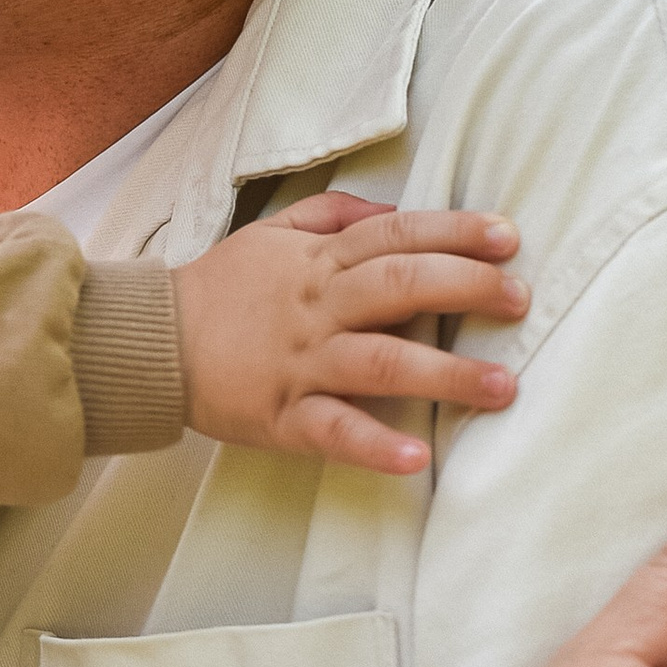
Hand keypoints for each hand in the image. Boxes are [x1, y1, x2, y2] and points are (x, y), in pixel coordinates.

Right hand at [173, 191, 526, 475]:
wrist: (148, 343)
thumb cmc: (220, 289)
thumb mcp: (271, 233)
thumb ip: (335, 216)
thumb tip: (395, 210)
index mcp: (317, 262)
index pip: (395, 236)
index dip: (454, 232)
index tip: (507, 237)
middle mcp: (316, 308)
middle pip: (398, 287)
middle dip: (466, 289)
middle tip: (518, 300)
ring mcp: (301, 364)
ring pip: (380, 362)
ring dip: (444, 374)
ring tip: (501, 387)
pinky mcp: (282, 415)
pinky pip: (332, 430)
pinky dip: (373, 445)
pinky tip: (416, 456)